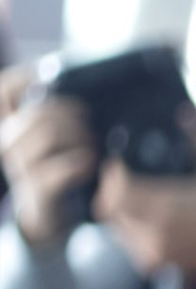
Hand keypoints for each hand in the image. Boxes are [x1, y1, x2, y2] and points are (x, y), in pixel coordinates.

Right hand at [0, 63, 95, 247]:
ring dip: (80, 135)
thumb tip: (72, 82)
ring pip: (49, 135)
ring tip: (94, 141)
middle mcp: (9, 140)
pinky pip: (60, 168)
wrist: (47, 212)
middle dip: (71, 111)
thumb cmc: (53, 166)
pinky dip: (82, 161)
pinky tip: (91, 163)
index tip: (48, 77)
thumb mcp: (48, 137)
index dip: (20, 78)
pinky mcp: (37, 186)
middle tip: (90, 119)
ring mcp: (21, 164)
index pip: (3, 92)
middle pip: (38, 112)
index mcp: (10, 124)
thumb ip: (52, 114)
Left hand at [92, 109, 195, 278]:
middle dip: (111, 191)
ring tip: (133, 198)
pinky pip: (125, 240)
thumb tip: (187, 112)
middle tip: (121, 180)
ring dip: (118, 209)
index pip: (118, 189)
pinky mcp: (150, 263)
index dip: (113, 175)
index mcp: (167, 207)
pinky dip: (129, 227)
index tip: (119, 165)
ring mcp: (151, 250)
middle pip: (109, 207)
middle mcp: (154, 231)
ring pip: (114, 224)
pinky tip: (144, 218)